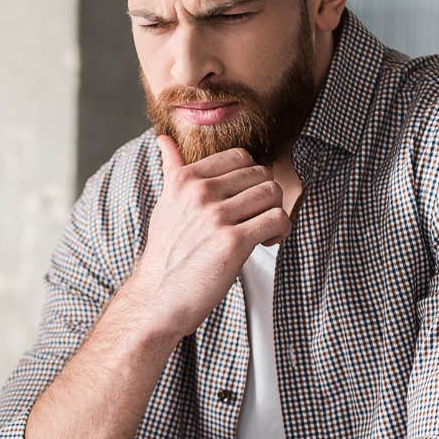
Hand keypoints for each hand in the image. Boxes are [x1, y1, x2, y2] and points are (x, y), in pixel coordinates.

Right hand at [123, 136, 290, 339]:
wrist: (158, 299)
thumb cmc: (166, 254)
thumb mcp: (165, 204)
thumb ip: (172, 170)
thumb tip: (164, 140)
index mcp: (184, 180)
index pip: (239, 156)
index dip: (251, 178)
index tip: (245, 199)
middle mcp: (199, 193)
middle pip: (260, 173)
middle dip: (266, 196)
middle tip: (258, 218)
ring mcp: (216, 216)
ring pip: (272, 193)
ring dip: (276, 212)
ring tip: (263, 231)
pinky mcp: (232, 242)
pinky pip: (276, 219)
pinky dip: (281, 230)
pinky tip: (267, 241)